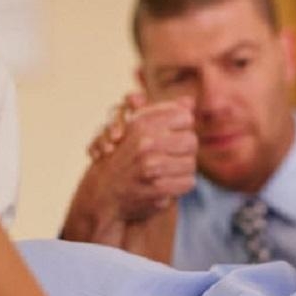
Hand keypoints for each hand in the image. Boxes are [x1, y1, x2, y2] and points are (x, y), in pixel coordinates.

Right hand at [61, 95, 196, 244]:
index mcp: (141, 124)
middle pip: (192, 141)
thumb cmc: (125, 158)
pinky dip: (181, 185)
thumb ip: (165, 112)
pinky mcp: (157, 189)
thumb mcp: (138, 128)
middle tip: (173, 157)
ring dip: (183, 170)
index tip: (175, 135)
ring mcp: (151, 166)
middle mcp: (145, 143)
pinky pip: (188, 182)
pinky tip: (169, 185)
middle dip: (186, 150)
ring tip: (169, 172)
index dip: (183, 128)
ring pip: (191, 163)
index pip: (185, 117)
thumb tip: (190, 100)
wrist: (104, 194)